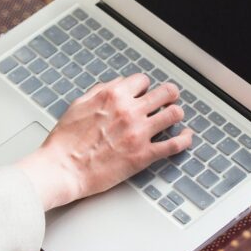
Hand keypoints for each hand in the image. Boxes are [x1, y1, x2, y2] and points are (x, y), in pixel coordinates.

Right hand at [16, 74, 192, 209]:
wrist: (63, 169)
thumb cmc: (66, 141)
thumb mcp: (79, 105)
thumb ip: (101, 91)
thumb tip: (118, 84)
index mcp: (113, 96)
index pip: (142, 81)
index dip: (144, 87)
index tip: (144, 93)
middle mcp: (130, 111)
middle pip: (165, 93)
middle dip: (169, 94)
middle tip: (170, 99)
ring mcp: (139, 133)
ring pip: (174, 114)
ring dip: (176, 114)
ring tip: (175, 116)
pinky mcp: (144, 155)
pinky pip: (174, 145)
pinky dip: (185, 140)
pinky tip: (187, 137)